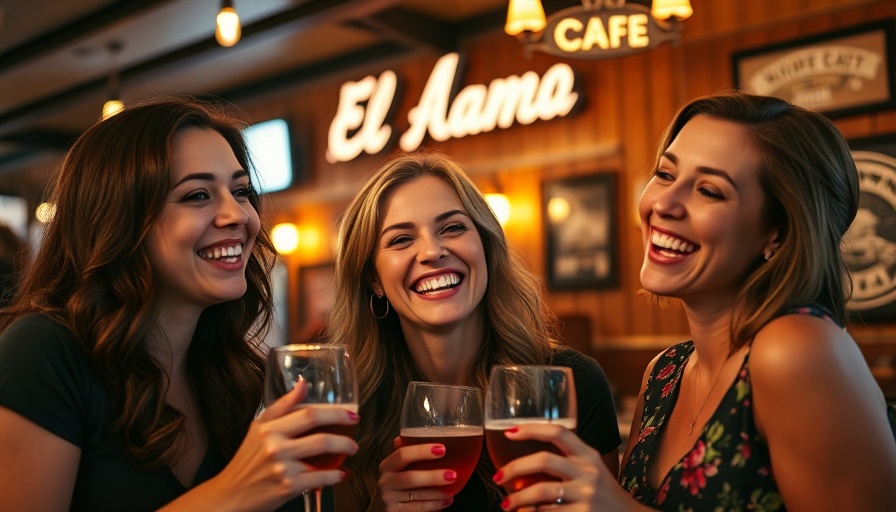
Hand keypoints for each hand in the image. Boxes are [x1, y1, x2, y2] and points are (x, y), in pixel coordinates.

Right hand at [173, 381, 359, 511]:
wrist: (231, 494)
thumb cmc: (246, 460)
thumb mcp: (258, 428)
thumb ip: (282, 406)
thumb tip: (303, 384)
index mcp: (269, 428)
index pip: (308, 413)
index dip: (334, 412)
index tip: (350, 413)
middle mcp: (275, 446)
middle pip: (319, 434)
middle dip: (344, 432)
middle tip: (355, 431)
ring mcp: (282, 467)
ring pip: (323, 455)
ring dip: (343, 450)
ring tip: (351, 449)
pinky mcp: (288, 487)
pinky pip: (320, 478)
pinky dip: (335, 475)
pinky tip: (341, 474)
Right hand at [377, 437, 456, 510]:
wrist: (380, 510)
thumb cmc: (393, 485)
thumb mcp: (395, 469)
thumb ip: (404, 455)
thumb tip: (412, 435)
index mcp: (387, 466)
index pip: (402, 455)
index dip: (422, 451)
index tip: (442, 448)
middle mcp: (385, 482)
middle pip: (410, 478)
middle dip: (433, 476)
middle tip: (452, 474)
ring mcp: (389, 499)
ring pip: (417, 495)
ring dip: (438, 493)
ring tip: (452, 489)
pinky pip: (418, 508)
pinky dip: (435, 504)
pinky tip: (447, 500)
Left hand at [493, 424, 636, 511]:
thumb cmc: (604, 494)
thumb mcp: (592, 470)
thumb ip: (566, 461)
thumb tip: (522, 467)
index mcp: (589, 455)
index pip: (559, 432)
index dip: (531, 429)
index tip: (509, 432)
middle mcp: (588, 472)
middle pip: (543, 461)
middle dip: (514, 468)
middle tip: (498, 477)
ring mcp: (587, 495)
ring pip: (540, 492)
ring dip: (517, 499)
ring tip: (506, 504)